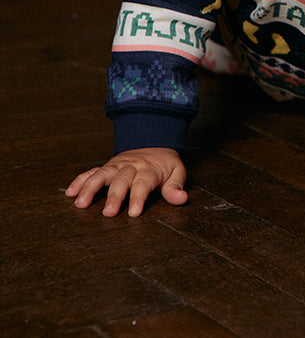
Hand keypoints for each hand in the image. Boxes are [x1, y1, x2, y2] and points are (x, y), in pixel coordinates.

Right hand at [65, 147, 187, 217]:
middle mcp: (131, 166)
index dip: (138, 198)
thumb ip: (176, 186)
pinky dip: (80, 180)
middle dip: (114, 196)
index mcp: (148, 169)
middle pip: (121, 180)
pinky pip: (92, 171)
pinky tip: (70, 192)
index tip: (134, 213)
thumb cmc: (165, 165)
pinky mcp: (107, 166)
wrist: (154, 142)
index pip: (143, 183)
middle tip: (108, 214)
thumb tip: (182, 199)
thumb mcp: (177, 172)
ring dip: (90, 188)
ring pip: (102, 174)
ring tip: (80, 204)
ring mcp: (117, 165)